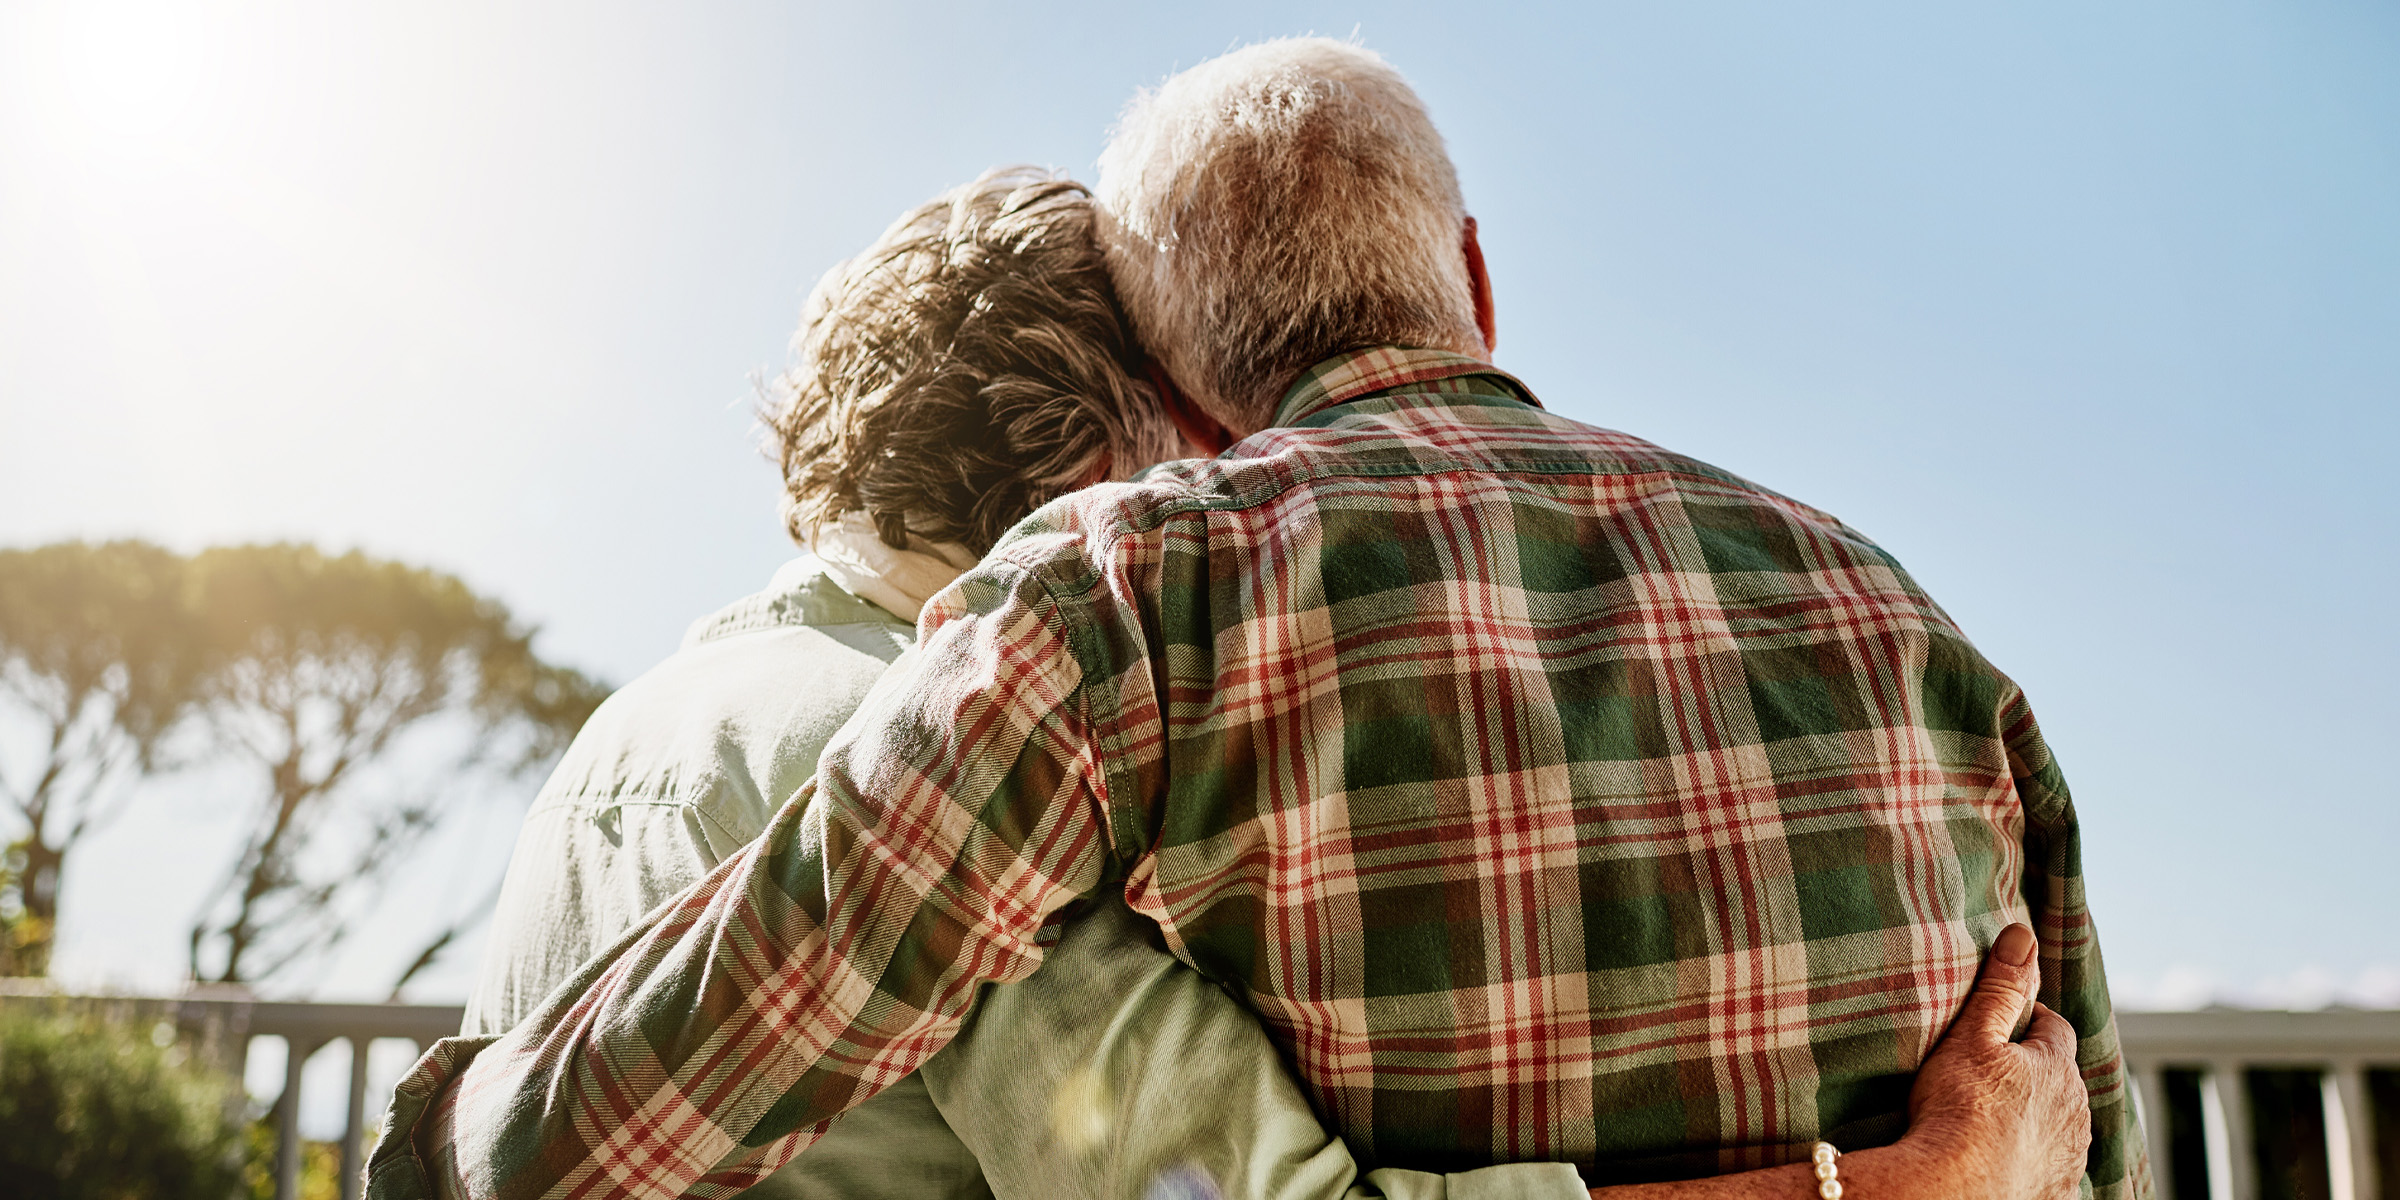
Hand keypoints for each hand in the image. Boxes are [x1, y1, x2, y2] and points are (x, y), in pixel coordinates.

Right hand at [1900, 923, 2090, 1199]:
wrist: (1951, 1189)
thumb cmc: (1956, 1109)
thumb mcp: (1973, 1036)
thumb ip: (2001, 987)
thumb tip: (2024, 935)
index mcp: (2057, 1068)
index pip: (2055, 1029)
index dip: (2029, 1022)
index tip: (2000, 1025)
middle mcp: (2076, 1113)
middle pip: (2061, 1078)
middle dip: (2036, 1070)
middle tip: (1991, 1070)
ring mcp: (2069, 1156)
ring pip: (2061, 1123)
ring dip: (2039, 1115)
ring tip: (1996, 1116)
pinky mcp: (2057, 1191)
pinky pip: (2052, 1166)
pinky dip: (2035, 1158)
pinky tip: (2006, 1158)